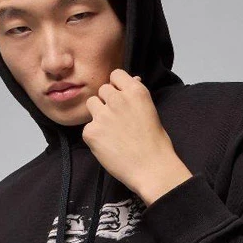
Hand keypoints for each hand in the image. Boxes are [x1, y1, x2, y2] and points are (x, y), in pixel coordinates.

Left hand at [83, 69, 191, 203]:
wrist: (151, 168)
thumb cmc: (155, 144)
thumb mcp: (150, 111)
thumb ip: (136, 96)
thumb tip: (131, 80)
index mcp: (136, 91)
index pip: (116, 74)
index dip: (116, 86)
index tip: (119, 96)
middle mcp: (118, 99)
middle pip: (102, 89)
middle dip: (107, 101)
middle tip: (116, 119)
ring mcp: (103, 115)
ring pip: (91, 104)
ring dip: (98, 114)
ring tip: (111, 131)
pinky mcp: (91, 132)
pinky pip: (87, 128)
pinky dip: (94, 136)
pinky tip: (108, 145)